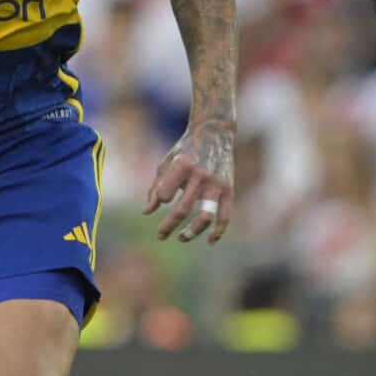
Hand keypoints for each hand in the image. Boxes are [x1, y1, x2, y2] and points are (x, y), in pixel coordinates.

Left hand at [145, 119, 234, 242]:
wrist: (215, 134)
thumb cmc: (185, 151)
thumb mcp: (166, 163)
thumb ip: (156, 187)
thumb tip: (147, 212)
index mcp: (182, 166)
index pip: (165, 193)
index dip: (161, 199)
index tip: (160, 201)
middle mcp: (200, 176)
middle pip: (182, 210)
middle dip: (168, 226)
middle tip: (160, 236)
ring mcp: (217, 184)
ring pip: (205, 217)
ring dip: (192, 232)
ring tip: (181, 238)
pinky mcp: (229, 190)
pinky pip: (225, 216)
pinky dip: (218, 231)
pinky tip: (210, 242)